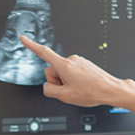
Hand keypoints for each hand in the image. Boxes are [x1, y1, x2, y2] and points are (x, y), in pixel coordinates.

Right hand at [20, 36, 134, 125]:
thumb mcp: (64, 96)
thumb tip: (47, 86)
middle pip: (53, 70)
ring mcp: (79, 62)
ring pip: (63, 73)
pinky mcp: (85, 65)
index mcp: (65, 65)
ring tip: (79, 89)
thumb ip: (49, 90)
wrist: (110, 90)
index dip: (31, 46)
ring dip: (67, 82)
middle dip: (57, 81)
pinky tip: (84, 86)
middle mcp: (71, 60)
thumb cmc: (91, 92)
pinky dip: (74, 81)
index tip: (23, 38)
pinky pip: (72, 73)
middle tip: (69, 90)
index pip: (43, 53)